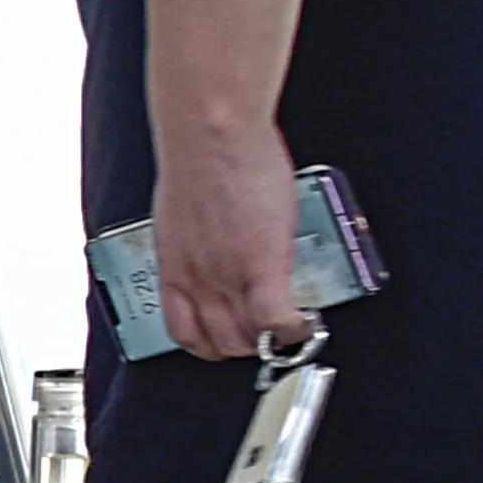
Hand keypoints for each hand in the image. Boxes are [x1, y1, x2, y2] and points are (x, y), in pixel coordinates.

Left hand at [146, 122, 312, 368]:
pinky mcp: (262, 265)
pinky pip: (278, 321)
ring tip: (292, 328)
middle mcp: (196, 279)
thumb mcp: (185, 213)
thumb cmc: (201, 158)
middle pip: (217, 345)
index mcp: (174, 266)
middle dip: (246, 348)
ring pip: (247, 341)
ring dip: (273, 342)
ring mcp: (227, 276)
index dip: (209, 345)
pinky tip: (308, 321)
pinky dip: (296, 331)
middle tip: (270, 334)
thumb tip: (219, 242)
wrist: (210, 134)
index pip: (183, 331)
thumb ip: (199, 240)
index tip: (229, 339)